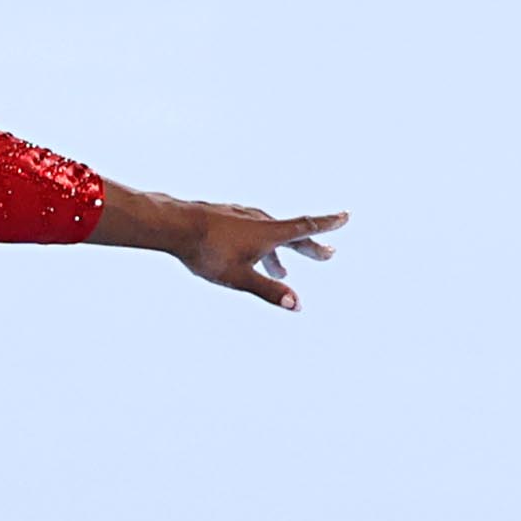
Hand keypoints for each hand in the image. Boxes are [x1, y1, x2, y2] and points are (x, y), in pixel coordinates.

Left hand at [174, 203, 347, 311]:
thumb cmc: (208, 252)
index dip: (328, 224)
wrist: (175, 225)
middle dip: (310, 246)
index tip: (346, 216)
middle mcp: (260, 220)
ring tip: (283, 270)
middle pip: (292, 233)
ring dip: (281, 252)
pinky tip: (249, 254)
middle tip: (327, 255)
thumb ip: (270, 291)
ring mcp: (242, 216)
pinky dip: (261, 245)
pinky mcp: (227, 217)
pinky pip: (252, 231)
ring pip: (270, 234)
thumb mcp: (240, 278)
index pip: (306, 227)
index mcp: (269, 232)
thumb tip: (298, 305)